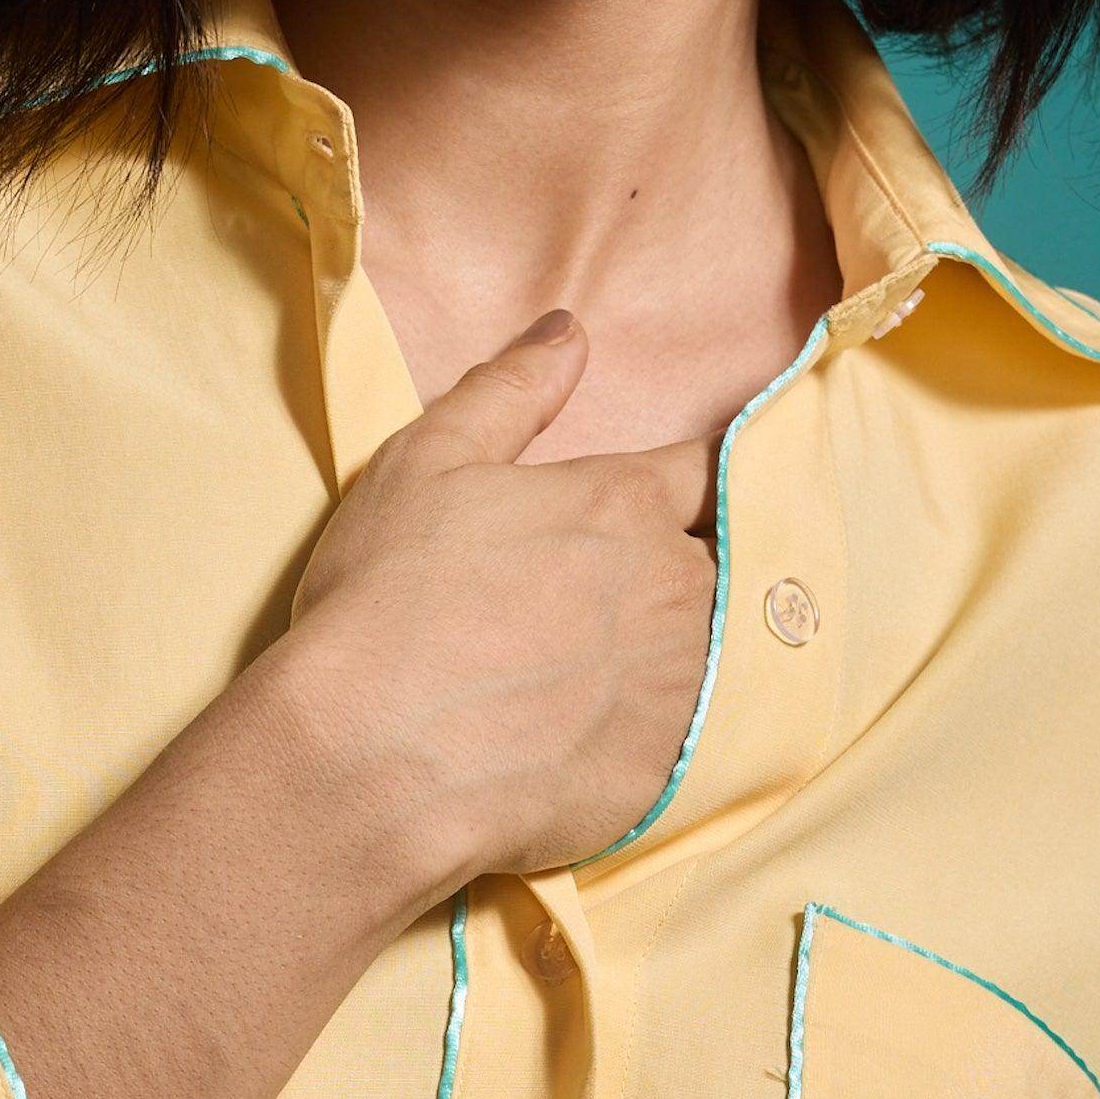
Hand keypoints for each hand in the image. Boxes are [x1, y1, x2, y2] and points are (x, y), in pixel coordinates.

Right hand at [283, 312, 716, 894]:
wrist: (371, 755)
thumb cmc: (387, 600)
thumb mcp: (427, 463)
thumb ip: (510, 389)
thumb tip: (571, 330)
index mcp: (626, 503)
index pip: (711, 469)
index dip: (700, 479)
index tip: (686, 495)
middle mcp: (675, 585)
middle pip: (728, 562)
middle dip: (696, 568)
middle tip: (635, 597)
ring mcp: (682, 682)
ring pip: (725, 651)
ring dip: (691, 649)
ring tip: (624, 671)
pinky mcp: (672, 768)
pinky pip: (703, 738)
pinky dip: (675, 730)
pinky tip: (620, 738)